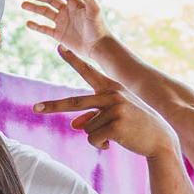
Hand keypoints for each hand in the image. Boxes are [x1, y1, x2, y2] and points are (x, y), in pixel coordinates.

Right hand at [21, 0, 111, 57]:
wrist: (98, 47)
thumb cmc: (98, 28)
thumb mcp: (94, 11)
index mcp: (75, 3)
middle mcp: (67, 11)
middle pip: (50, 0)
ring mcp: (62, 22)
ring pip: (45, 12)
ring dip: (35, 8)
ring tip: (23, 4)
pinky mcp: (59, 34)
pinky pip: (45, 29)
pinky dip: (36, 26)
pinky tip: (28, 23)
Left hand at [34, 46, 179, 157]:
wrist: (159, 138)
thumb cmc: (134, 126)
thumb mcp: (112, 117)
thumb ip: (92, 117)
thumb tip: (74, 125)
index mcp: (111, 88)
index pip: (88, 72)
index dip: (73, 61)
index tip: (59, 48)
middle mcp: (112, 94)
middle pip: (75, 102)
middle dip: (53, 107)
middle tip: (35, 108)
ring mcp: (115, 108)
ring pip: (86, 128)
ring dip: (97, 137)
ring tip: (116, 134)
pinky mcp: (116, 123)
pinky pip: (93, 139)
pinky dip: (101, 145)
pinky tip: (117, 141)